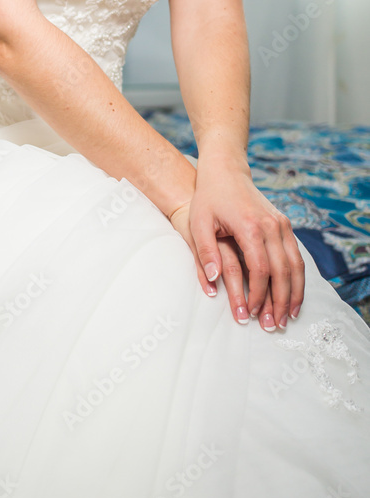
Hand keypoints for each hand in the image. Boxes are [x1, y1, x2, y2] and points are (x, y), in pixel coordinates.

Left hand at [185, 162, 304, 329]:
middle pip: (283, 272)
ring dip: (293, 294)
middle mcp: (272, 226)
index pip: (260, 270)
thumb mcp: (198, 223)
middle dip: (279, 302)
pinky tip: (293, 296)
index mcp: (251, 227)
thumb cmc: (208, 198)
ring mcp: (282, 224)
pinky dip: (297, 278)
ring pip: (296, 266)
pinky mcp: (285, 225)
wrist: (226, 171)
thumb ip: (206, 252)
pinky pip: (297, 256)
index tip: (251, 314)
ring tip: (287, 317)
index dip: (258, 295)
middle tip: (273, 326)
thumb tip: (213, 282)